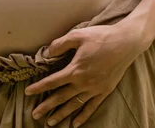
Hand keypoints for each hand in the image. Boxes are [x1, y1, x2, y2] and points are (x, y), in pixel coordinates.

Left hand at [25, 23, 151, 127]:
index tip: (28, 92)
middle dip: (46, 107)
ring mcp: (95, 89)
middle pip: (61, 97)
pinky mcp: (105, 90)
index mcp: (75, 70)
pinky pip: (92, 107)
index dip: (39, 87)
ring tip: (51, 123)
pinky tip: (75, 124)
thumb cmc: (102, 37)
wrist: (127, 42)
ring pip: (74, 105)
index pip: (52, 82)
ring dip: (62, 114)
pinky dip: (83, 116)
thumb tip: (48, 53)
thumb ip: (60, 44)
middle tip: (34, 115)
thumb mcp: (78, 35)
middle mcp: (84, 83)